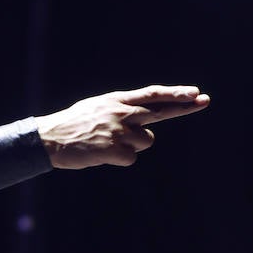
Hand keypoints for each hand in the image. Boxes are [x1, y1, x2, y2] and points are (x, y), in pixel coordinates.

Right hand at [37, 85, 209, 168]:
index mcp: (116, 101)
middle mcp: (121, 112)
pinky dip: (120, 159)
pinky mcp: (114, 150)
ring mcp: (119, 131)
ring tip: (108, 144)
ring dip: (133, 145)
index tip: (194, 92)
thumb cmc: (72, 125)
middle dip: (183, 108)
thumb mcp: (96, 107)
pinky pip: (132, 158)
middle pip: (160, 112)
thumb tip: (144, 117)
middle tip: (204, 100)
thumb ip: (120, 109)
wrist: (48, 139)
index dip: (174, 94)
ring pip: (146, 141)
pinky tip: (102, 154)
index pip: (151, 95)